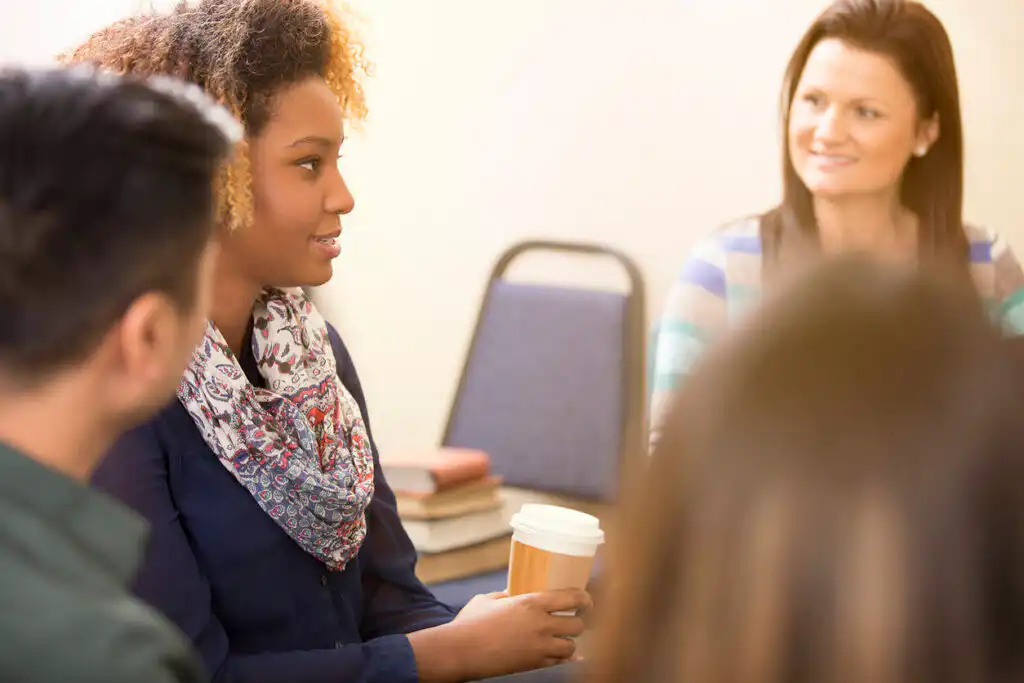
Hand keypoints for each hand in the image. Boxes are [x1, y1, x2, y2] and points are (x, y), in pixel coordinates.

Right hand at [410, 588, 592, 681]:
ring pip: (571, 647)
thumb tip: (512, 592)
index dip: (584, 598)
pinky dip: (559, 658)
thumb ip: (505, 595)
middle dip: (577, 622)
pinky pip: (558, 662)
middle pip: (577, 625)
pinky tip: (556, 653)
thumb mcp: (488, 599)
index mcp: (531, 603)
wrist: (461, 652)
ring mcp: (539, 647)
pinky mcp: (533, 665)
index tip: (586, 599)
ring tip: (562, 638)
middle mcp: (540, 625)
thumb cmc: (470, 622)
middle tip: (573, 619)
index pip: (571, 598)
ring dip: (568, 642)